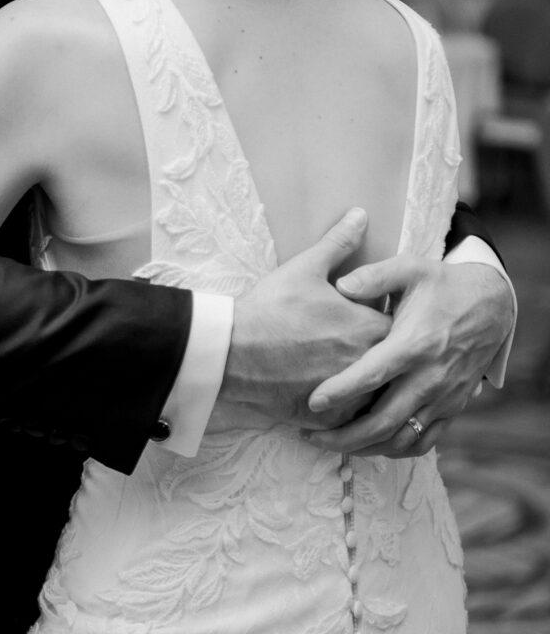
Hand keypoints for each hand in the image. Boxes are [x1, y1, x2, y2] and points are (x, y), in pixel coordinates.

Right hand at [219, 208, 390, 426]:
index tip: (377, 318)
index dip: (389, 323)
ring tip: (358, 379)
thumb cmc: (272, 306)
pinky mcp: (328, 419)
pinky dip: (348, 413)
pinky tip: (338, 403)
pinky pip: (351, 421)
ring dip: (370, 388)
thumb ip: (339, 242)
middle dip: (384, 358)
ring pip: (375, 396)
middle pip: (391, 365)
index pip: (399, 328)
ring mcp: (349, 395)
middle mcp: (366, 364)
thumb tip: (360, 214)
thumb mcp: (306, 267)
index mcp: (368, 328)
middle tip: (370, 351)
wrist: (235, 349)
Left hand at [302, 257, 513, 456]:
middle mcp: (430, 377)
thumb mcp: (410, 268)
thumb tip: (339, 285)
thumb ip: (374, 276)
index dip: (341, 391)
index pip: (373, 375)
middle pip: (384, 421)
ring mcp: (444, 397)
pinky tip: (369, 444)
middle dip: (345, 436)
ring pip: (401, 439)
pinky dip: (394, 450)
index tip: (313, 403)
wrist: (492, 305)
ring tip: (332, 444)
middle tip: (311, 436)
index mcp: (415, 344)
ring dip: (365, 448)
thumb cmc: (442, 285)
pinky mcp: (453, 407)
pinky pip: (423, 442)